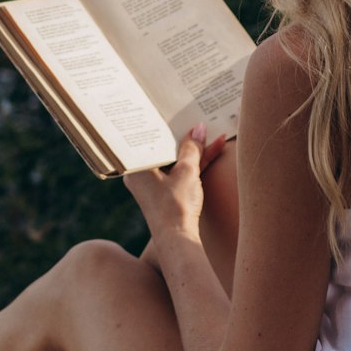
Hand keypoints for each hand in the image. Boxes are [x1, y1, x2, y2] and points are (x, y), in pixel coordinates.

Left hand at [124, 124, 227, 239]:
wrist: (178, 238)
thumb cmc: (175, 204)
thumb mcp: (187, 171)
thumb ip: (192, 148)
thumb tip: (199, 128)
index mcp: (136, 166)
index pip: (152, 138)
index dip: (167, 124)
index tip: (179, 112)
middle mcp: (142, 174)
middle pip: (165, 148)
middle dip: (184, 136)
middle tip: (196, 118)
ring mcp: (155, 184)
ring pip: (176, 160)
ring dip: (194, 149)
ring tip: (212, 131)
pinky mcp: (168, 193)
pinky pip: (181, 172)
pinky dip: (195, 163)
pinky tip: (214, 148)